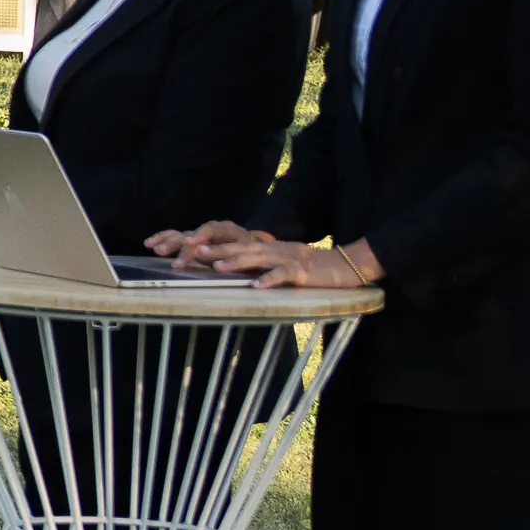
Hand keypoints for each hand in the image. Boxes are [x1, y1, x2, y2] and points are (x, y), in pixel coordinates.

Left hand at [154, 221, 378, 290]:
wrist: (341, 266)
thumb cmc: (306, 267)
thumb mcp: (275, 261)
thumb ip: (253, 262)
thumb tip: (225, 266)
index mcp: (264, 247)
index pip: (233, 243)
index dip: (211, 244)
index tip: (188, 247)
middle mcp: (271, 249)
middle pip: (240, 247)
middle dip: (216, 249)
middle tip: (192, 252)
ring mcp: (286, 258)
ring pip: (257, 258)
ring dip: (236, 262)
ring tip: (216, 267)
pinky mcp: (301, 272)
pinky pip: (283, 275)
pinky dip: (269, 280)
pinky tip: (255, 286)